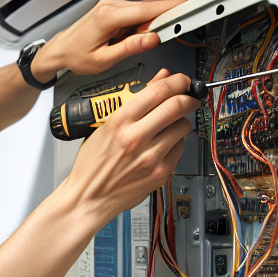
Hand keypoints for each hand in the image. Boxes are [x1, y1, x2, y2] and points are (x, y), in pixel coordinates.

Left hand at [31, 0, 189, 81]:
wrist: (60, 50)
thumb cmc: (76, 56)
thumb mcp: (104, 60)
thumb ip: (130, 48)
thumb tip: (152, 39)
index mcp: (109, 16)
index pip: (149, 9)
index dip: (172, 8)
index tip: (190, 8)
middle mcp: (113, 5)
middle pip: (153, 3)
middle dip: (169, 16)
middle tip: (177, 30)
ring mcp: (115, 4)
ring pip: (148, 8)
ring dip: (153, 24)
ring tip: (140, 42)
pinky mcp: (117, 8)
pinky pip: (140, 12)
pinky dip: (144, 24)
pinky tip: (134, 37)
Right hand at [64, 70, 195, 225]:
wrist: (89, 197)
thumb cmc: (92, 164)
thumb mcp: (105, 126)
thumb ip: (135, 101)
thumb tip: (160, 78)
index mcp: (120, 122)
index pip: (159, 91)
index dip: (177, 81)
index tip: (182, 80)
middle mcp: (136, 138)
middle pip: (177, 105)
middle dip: (188, 97)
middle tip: (189, 98)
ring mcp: (150, 157)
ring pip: (183, 126)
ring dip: (181, 121)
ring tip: (169, 126)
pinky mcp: (160, 173)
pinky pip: (180, 148)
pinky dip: (176, 142)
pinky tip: (163, 145)